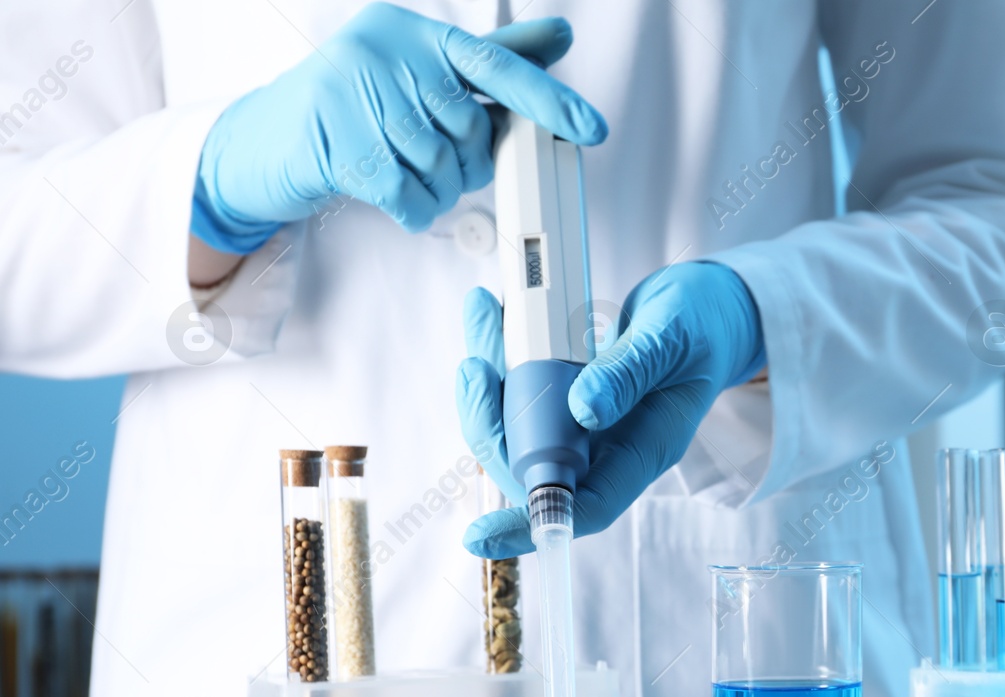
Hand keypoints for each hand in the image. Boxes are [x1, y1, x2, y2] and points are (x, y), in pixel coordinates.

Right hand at [191, 4, 605, 252]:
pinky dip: (413, 208)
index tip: (591, 128)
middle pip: (470, 130)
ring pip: (440, 166)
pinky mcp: (334, 140)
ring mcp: (351, 91)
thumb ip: (491, 61)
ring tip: (410, 177)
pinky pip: (406, 194)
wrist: (265, 143)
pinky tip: (397, 198)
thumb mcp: (423, 75)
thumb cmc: (356, 109)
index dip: (547, 99)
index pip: (495, 64)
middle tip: (440, 165)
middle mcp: (381, 48)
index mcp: (411, 30)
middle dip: (468, 164)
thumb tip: (560, 36)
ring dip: (438, 189)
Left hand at [457, 262, 764, 557]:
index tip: (479, 535)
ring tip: (482, 311)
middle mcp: (607, 448)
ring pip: (514, 424)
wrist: (706, 308)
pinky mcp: (566, 397)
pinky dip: (500, 354)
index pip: (584, 507)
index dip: (530, 524)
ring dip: (489, 376)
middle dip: (491, 418)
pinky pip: (518, 392)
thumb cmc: (701, 326)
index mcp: (644, 450)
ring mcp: (584, 424)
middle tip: (476, 364)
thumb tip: (582, 408)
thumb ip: (631, 371)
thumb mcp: (673, 338)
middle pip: (530, 464)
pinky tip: (494, 312)